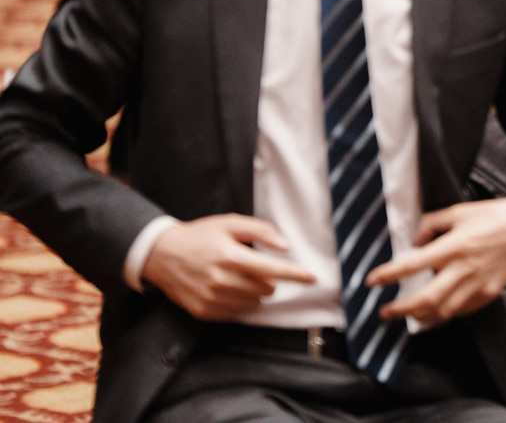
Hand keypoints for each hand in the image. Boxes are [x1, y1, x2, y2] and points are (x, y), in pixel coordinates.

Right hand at [141, 214, 315, 320]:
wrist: (161, 255)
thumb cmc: (200, 236)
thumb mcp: (230, 223)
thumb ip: (261, 231)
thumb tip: (285, 246)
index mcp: (230, 256)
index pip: (272, 269)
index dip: (296, 274)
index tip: (313, 278)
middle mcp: (221, 280)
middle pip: (266, 288)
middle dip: (269, 279)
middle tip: (255, 267)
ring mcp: (211, 299)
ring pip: (254, 303)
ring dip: (257, 292)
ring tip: (241, 277)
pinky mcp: (204, 312)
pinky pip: (237, 313)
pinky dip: (241, 302)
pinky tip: (230, 289)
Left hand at [366, 195, 505, 322]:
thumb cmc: (496, 216)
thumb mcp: (460, 211)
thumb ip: (433, 223)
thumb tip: (413, 240)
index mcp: (455, 245)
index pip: (414, 264)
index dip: (390, 274)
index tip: (373, 280)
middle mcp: (464, 268)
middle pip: (427, 299)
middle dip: (401, 309)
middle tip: (385, 311)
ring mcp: (478, 284)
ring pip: (443, 311)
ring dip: (421, 316)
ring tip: (408, 314)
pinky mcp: (488, 294)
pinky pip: (462, 310)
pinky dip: (445, 313)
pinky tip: (436, 309)